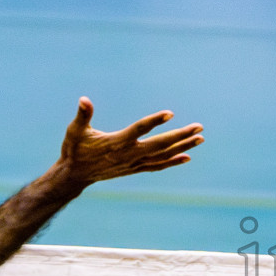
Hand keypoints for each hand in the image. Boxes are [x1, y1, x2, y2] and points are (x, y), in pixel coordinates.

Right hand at [55, 98, 203, 186]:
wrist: (75, 176)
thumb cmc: (74, 150)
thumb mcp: (75, 131)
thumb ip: (82, 115)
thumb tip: (84, 99)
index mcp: (117, 142)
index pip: (140, 130)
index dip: (155, 121)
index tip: (171, 114)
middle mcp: (129, 155)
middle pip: (160, 144)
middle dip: (181, 136)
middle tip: (199, 127)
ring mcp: (134, 164)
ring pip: (163, 156)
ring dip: (183, 147)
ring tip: (200, 138)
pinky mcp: (135, 169)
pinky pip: (158, 165)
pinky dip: (173, 161)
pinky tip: (187, 156)